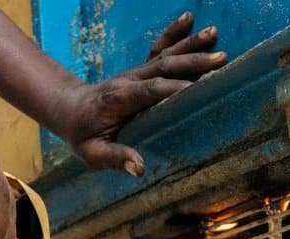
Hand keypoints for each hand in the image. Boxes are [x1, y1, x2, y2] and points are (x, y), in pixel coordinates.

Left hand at [52, 12, 226, 174]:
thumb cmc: (81, 134)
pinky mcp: (140, 71)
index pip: (149, 91)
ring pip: (165, 55)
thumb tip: (139, 168)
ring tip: (214, 33)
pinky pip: (159, 50)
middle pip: (163, 67)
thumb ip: (115, 158)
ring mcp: (135, 73)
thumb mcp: (91, 153)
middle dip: (192, 62)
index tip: (200, 88)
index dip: (174, 88)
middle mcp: (129, 80)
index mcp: (118, 99)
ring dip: (190, 45)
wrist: (68, 108)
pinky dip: (174, 34)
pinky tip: (189, 19)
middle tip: (221, 59)